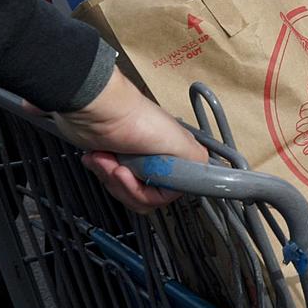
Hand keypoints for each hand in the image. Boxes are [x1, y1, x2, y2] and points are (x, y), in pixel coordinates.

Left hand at [52, 68, 207, 213]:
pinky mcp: (113, 162)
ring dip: (112, 177)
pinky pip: (108, 182)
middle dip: (129, 186)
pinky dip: (101, 171)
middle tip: (120, 170)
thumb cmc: (136, 120)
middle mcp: (158, 161)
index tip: (144, 178)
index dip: (155, 192)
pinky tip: (98, 156)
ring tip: (107, 159)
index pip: (171, 192)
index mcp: (177, 157)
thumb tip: (208, 176)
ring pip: (126, 192)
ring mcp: (134, 163)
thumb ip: (197, 162)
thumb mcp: (179, 141)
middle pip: (147, 196)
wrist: (98, 111)